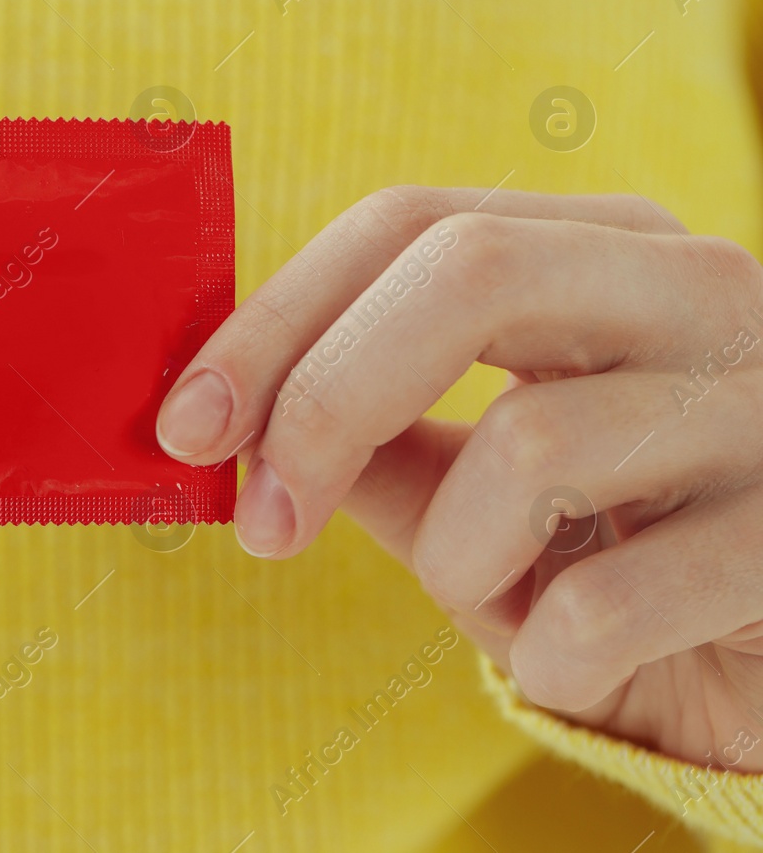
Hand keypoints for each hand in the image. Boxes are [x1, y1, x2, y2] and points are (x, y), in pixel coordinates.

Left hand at [156, 185, 762, 769]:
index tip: (185, 426)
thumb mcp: (478, 474)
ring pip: (531, 442)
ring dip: (452, 559)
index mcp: (602, 247)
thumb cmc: (612, 547)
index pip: (410, 223)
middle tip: (266, 523)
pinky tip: (567, 658)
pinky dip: (539, 654)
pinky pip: (603, 602)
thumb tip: (222, 420)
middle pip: (468, 274)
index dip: (274, 321)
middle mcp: (696, 291)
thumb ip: (371, 430)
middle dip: (326, 401)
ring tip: (489, 597)